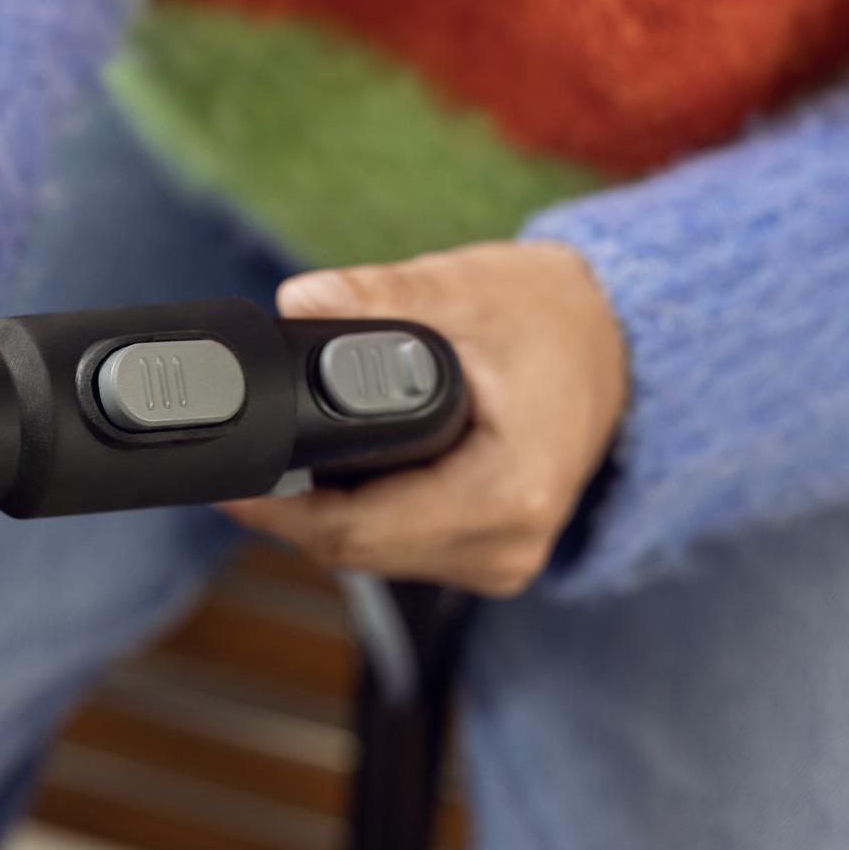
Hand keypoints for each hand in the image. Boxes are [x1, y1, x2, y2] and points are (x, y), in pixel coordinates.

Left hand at [222, 241, 626, 596]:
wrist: (621, 346)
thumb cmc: (554, 319)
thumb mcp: (467, 289)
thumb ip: (379, 294)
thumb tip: (298, 302)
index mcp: (508, 495)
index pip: (358, 530)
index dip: (278, 507)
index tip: (227, 476)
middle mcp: (506, 547)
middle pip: (354, 550)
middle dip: (289, 508)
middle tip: (239, 456)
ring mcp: (499, 560)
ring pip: (369, 556)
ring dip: (319, 514)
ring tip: (279, 456)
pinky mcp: (485, 555)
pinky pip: (394, 548)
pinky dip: (355, 514)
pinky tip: (330, 472)